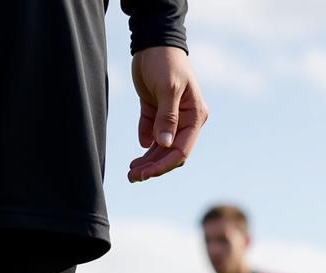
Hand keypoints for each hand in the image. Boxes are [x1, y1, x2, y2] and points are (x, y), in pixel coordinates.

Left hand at [128, 47, 207, 182]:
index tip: (146, 174)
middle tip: (133, 177)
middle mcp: (186, 121)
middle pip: (170, 154)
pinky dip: (144, 147)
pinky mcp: (156, 113)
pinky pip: (151, 137)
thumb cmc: (166, 61)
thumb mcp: (168, 88)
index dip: (163, 165)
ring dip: (147, 162)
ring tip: (131, 172)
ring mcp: (171, 118)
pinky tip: (137, 154)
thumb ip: (167, 118)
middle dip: (153, 168)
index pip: (181, 151)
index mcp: (195, 117)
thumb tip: (164, 145)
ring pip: (160, 149)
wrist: (153, 42)